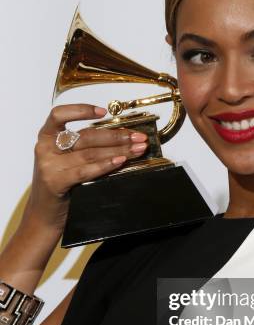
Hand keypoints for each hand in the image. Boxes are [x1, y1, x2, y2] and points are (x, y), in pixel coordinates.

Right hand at [23, 104, 147, 232]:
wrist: (44, 214)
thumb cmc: (60, 184)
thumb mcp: (67, 160)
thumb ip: (84, 147)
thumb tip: (121, 136)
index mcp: (46, 136)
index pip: (59, 114)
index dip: (82, 110)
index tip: (103, 111)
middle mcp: (45, 148)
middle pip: (85, 136)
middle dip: (116, 135)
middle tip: (137, 137)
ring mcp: (49, 165)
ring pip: (90, 153)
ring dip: (118, 150)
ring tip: (137, 149)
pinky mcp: (56, 181)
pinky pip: (85, 170)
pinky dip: (105, 165)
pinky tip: (120, 161)